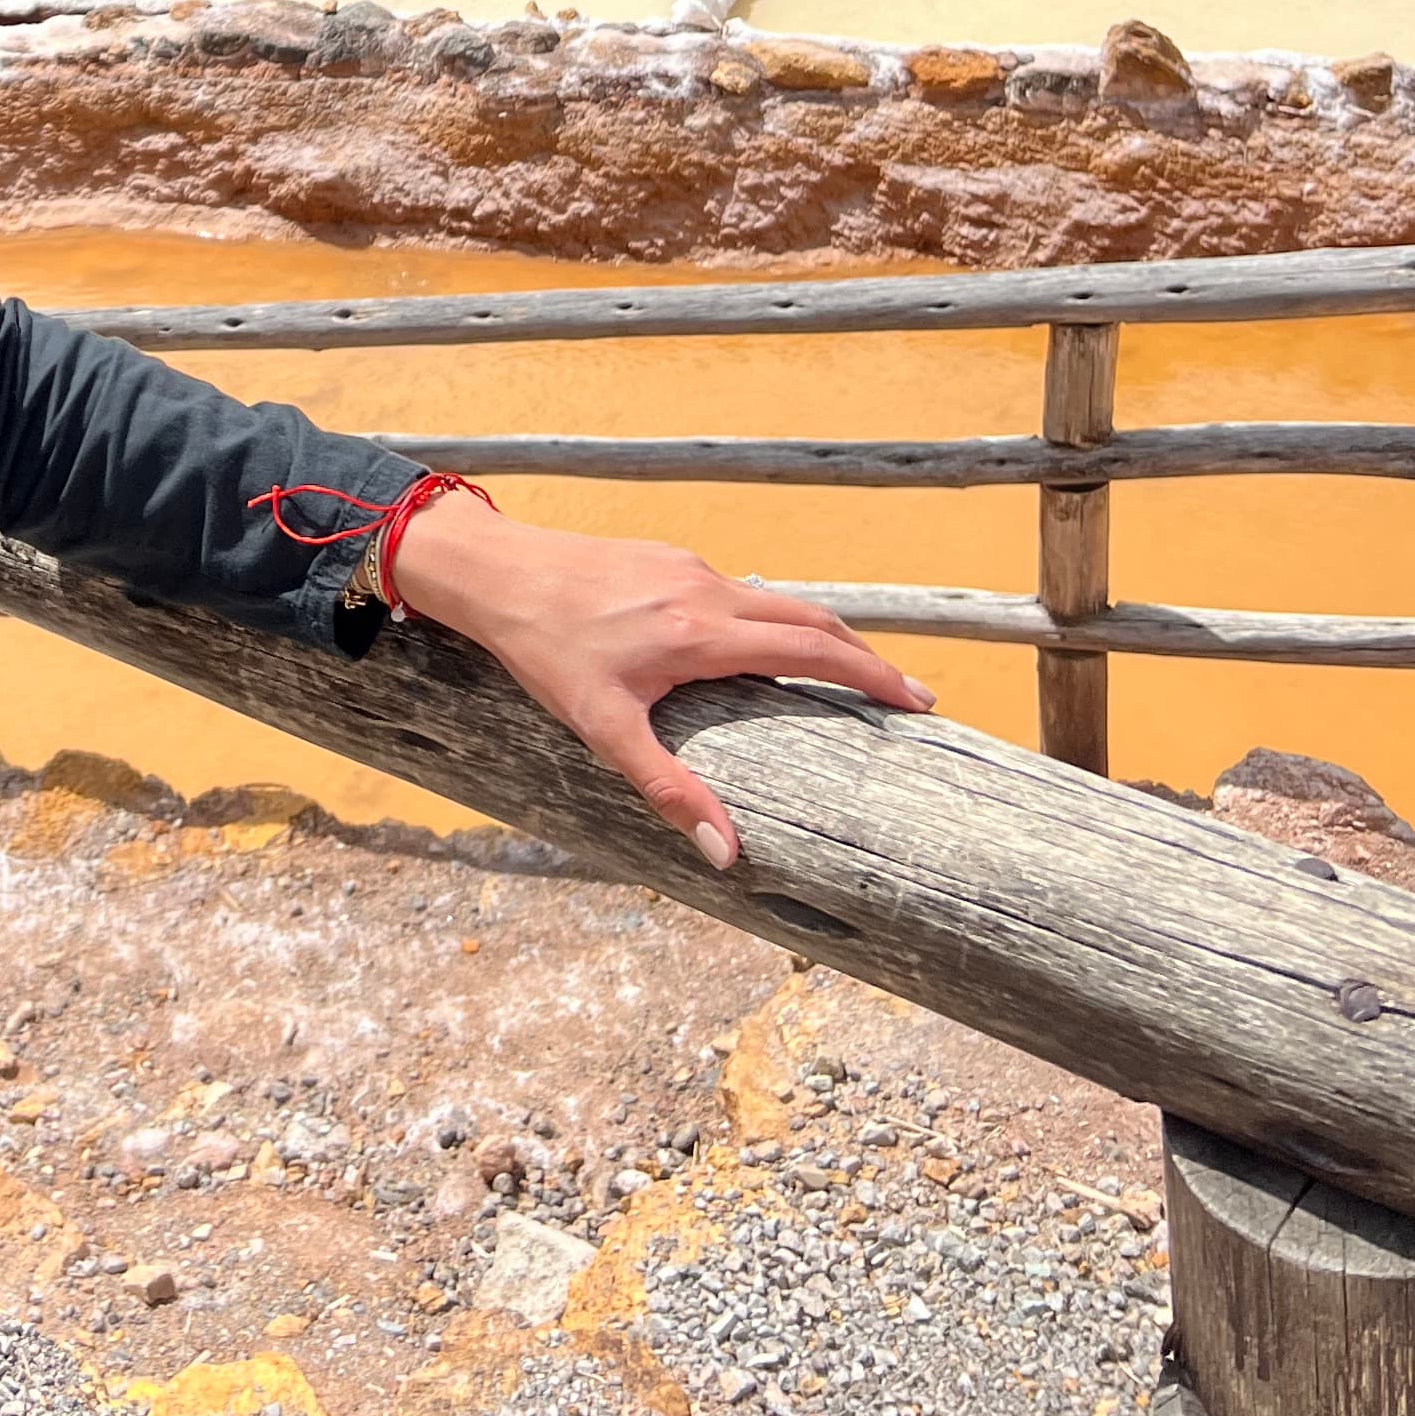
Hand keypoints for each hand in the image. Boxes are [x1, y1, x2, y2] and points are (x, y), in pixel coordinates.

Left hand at [384, 491, 932, 871]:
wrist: (498, 572)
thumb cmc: (545, 650)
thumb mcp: (604, 730)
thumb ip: (670, 790)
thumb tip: (726, 855)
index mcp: (703, 632)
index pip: (813, 649)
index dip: (871, 675)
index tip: (916, 701)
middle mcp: (709, 590)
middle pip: (812, 619)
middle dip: (866, 657)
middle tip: (909, 696)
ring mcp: (690, 568)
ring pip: (777, 600)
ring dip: (821, 635)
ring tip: (851, 675)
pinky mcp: (670, 560)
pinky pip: (741, 591)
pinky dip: (776, 619)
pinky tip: (770, 648)